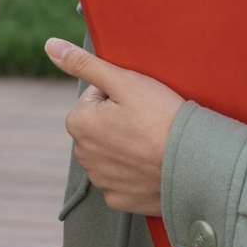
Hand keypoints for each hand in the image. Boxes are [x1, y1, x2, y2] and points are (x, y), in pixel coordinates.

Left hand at [45, 38, 183, 215]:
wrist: (195, 164)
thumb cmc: (161, 118)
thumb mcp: (123, 81)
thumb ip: (83, 63)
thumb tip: (51, 46)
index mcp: (78, 124)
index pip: (95, 98)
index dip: (119, 95)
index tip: (139, 103)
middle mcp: (83, 155)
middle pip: (101, 126)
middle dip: (119, 121)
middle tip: (149, 122)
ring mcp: (101, 180)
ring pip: (111, 152)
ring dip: (126, 146)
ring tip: (153, 142)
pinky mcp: (120, 200)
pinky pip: (122, 180)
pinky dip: (135, 172)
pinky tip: (152, 164)